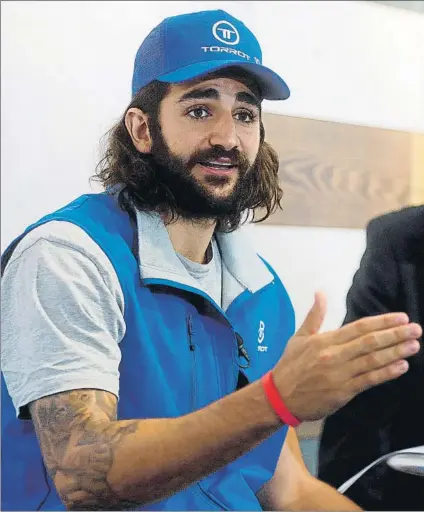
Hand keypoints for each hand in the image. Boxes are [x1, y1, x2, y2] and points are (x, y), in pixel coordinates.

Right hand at [273, 292, 421, 420]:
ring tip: (413, 345)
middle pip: (370, 342)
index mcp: (325, 340)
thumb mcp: (299, 337)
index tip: (401, 317)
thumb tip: (320, 292)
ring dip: (396, 352)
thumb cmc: (290, 365)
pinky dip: (386, 373)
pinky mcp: (344, 392)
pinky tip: (401, 366)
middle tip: (415, 329)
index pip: (359, 328)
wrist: (280, 396)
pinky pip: (369, 381)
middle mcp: (335, 355)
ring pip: (373, 361)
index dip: (382, 322)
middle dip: (395, 335)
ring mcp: (340, 374)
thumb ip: (314, 315)